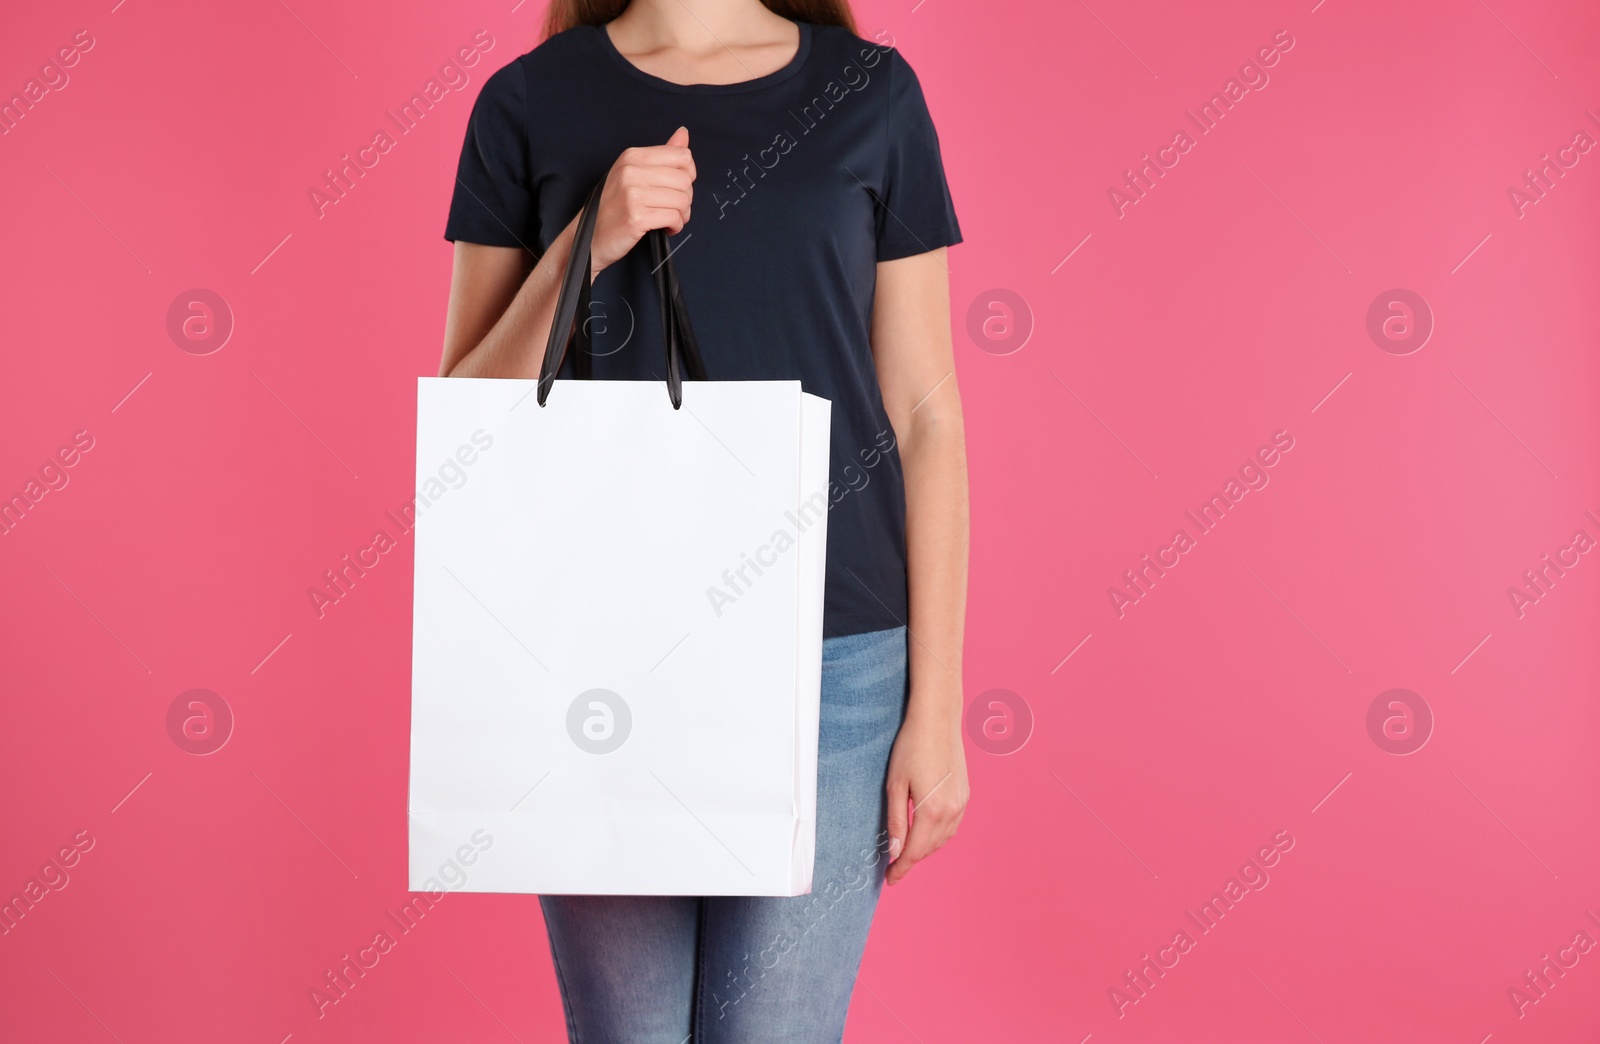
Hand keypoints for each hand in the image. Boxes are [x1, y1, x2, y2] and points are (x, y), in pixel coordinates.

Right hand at [590, 126, 694, 274]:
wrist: (591, 237)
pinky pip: (674, 217)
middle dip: (686, 198)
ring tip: (671, 219)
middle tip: (674, 208)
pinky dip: (676, 226)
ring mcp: (632, 194)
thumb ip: (662, 155)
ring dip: (683, 215)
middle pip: (685, 180)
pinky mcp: (636, 217)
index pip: (682, 156)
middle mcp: (631, 171)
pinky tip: (667, 228)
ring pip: (682, 200)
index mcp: (632, 157)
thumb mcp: (634, 173)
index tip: (678, 188)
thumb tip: (683, 133)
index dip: (688, 175)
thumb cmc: (615, 207)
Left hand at [884, 702, 968, 885]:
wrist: (937, 720)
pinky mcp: (965, 795)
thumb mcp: (895, 785)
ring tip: (907, 852)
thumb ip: (896, 821)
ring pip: (943, 839)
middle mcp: (951, 811)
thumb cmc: (911, 748)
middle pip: (929, 848)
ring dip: (925, 849)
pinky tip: (925, 833)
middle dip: (911, 860)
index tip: (889, 879)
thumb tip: (895, 851)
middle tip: (893, 867)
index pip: (915, 852)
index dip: (901, 868)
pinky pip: (952, 826)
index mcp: (932, 811)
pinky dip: (938, 836)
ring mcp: (962, 803)